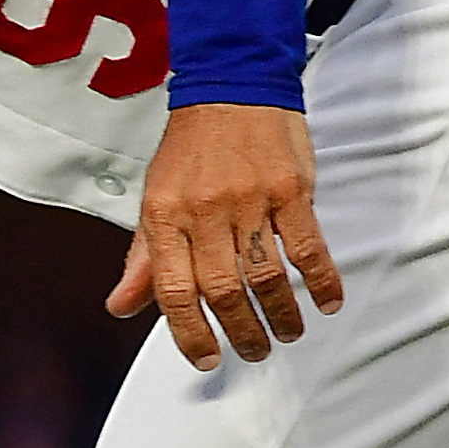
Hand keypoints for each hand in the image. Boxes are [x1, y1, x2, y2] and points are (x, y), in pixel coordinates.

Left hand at [105, 101, 343, 372]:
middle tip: (253, 352)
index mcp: (165, 216)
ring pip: (264, 274)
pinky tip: (326, 301)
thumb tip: (121, 307)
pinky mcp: (290, 188)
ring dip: (280, 314)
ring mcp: (249, 199)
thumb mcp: (154, 200)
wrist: (231, 88)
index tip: (205, 359)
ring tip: (286, 333)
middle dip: (239, 331)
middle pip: (221, 289)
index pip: (173, 290)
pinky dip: (320, 279)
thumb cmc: (191, 150)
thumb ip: (143, 259)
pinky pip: (308, 244)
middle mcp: (204, 211)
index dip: (189, 332)